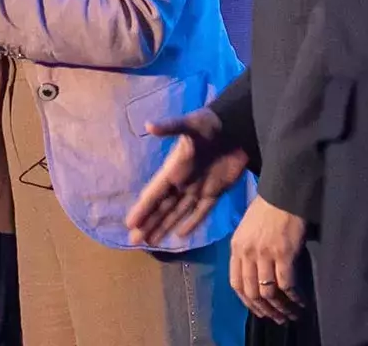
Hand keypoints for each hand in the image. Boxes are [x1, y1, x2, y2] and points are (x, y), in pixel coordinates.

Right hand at [125, 107, 250, 245]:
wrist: (237, 125)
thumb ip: (171, 127)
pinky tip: (180, 235)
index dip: (142, 209)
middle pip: (162, 207)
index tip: (129, 224)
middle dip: (148, 224)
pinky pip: (201, 212)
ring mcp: (198, 188)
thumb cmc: (211, 124)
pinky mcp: (216, 191)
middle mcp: (182, 182)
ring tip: (150, 242)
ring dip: (164, 226)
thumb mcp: (191, 124)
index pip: (154, 194)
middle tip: (133, 241)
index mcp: (173, 169)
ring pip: (177, 213)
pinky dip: (191, 223)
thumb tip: (149, 125)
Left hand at [229, 196, 307, 322]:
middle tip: (277, 319)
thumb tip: (254, 275)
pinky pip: (286, 283)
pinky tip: (301, 302)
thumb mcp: (247, 230)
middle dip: (265, 310)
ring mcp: (264, 254)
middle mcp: (247, 253)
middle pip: (251, 292)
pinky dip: (293, 297)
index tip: (258, 311)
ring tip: (291, 315)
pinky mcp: (283, 253)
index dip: (247, 303)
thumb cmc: (266, 210)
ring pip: (268, 292)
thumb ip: (246, 251)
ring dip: (281, 308)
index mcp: (236, 248)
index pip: (236, 284)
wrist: (283, 193)